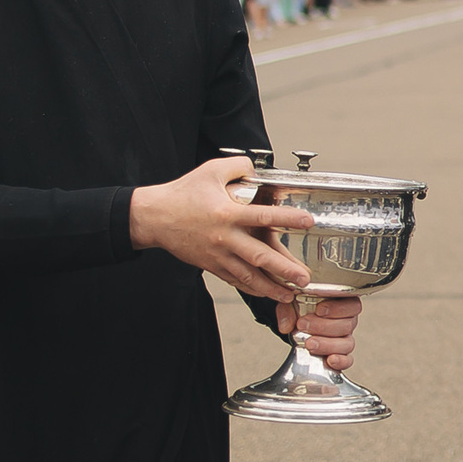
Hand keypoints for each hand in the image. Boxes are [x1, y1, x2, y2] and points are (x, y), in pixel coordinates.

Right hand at [128, 155, 315, 303]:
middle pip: (259, 256)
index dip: (287, 218)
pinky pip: (235, 280)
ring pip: (248, 276)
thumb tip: (258, 171)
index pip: (263, 216)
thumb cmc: (184, 193)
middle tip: (303, 278)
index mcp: (227, 214)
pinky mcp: (212, 265)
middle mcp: (225, 238)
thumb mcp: (212, 170)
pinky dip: (252, 288)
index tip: (307, 221)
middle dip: (284, 269)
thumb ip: (239, 167)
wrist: (154, 218)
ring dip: (270, 287)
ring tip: (290, 294)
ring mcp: (218, 255)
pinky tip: (266, 293)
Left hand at [274, 295, 364, 372]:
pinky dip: (340, 361)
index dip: (337, 308)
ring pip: (347, 343)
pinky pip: (347, 360)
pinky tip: (330, 360)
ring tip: (309, 344)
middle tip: (303, 325)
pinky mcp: (341, 355)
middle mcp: (348, 322)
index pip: (351, 305)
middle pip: (347, 325)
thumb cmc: (301, 309)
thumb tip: (286, 326)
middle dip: (323, 326)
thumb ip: (289, 311)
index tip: (319, 310)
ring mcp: (345, 339)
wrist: (297, 325)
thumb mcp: (293, 304)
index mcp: (343, 304)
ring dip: (327, 344)